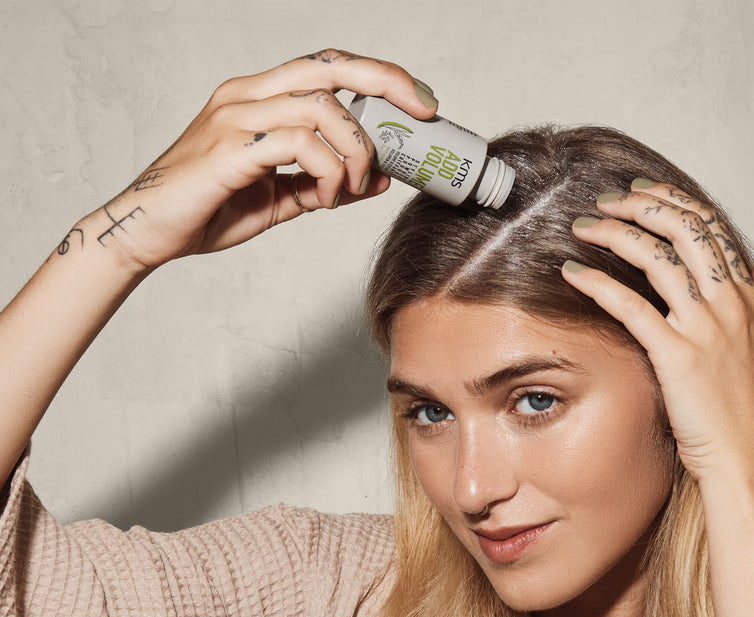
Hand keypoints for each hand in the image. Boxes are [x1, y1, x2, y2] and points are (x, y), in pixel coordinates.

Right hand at [85, 49, 437, 272]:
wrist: (150, 232)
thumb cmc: (210, 209)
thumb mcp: (283, 196)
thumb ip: (326, 183)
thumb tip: (379, 178)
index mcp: (260, 97)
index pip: (328, 67)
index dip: (378, 76)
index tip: (419, 103)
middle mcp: (248, 95)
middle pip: (330, 65)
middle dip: (387, 83)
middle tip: (422, 114)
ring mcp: (237, 116)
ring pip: (323, 107)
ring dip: (355, 151)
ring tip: (350, 189)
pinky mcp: (231, 148)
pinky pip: (300, 143)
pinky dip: (328, 172)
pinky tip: (326, 199)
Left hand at [562, 181, 753, 486]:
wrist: (753, 461)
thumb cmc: (753, 413)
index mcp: (750, 297)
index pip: (711, 227)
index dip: (672, 202)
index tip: (640, 193)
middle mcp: (731, 304)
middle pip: (683, 229)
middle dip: (639, 206)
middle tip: (606, 202)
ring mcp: (706, 329)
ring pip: (657, 257)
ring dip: (614, 234)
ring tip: (584, 228)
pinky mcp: (678, 357)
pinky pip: (631, 307)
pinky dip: (597, 284)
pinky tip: (572, 274)